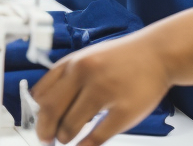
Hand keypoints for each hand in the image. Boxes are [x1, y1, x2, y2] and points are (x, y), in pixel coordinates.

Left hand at [33, 33, 171, 144]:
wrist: (157, 54)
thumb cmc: (120, 59)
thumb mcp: (87, 58)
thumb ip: (65, 77)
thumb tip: (42, 104)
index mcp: (73, 63)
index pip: (42, 93)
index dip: (36, 113)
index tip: (37, 124)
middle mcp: (85, 74)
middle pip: (51, 111)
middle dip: (45, 130)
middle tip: (46, 139)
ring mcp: (105, 92)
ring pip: (71, 125)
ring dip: (64, 138)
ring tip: (65, 139)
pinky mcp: (125, 110)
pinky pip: (98, 136)